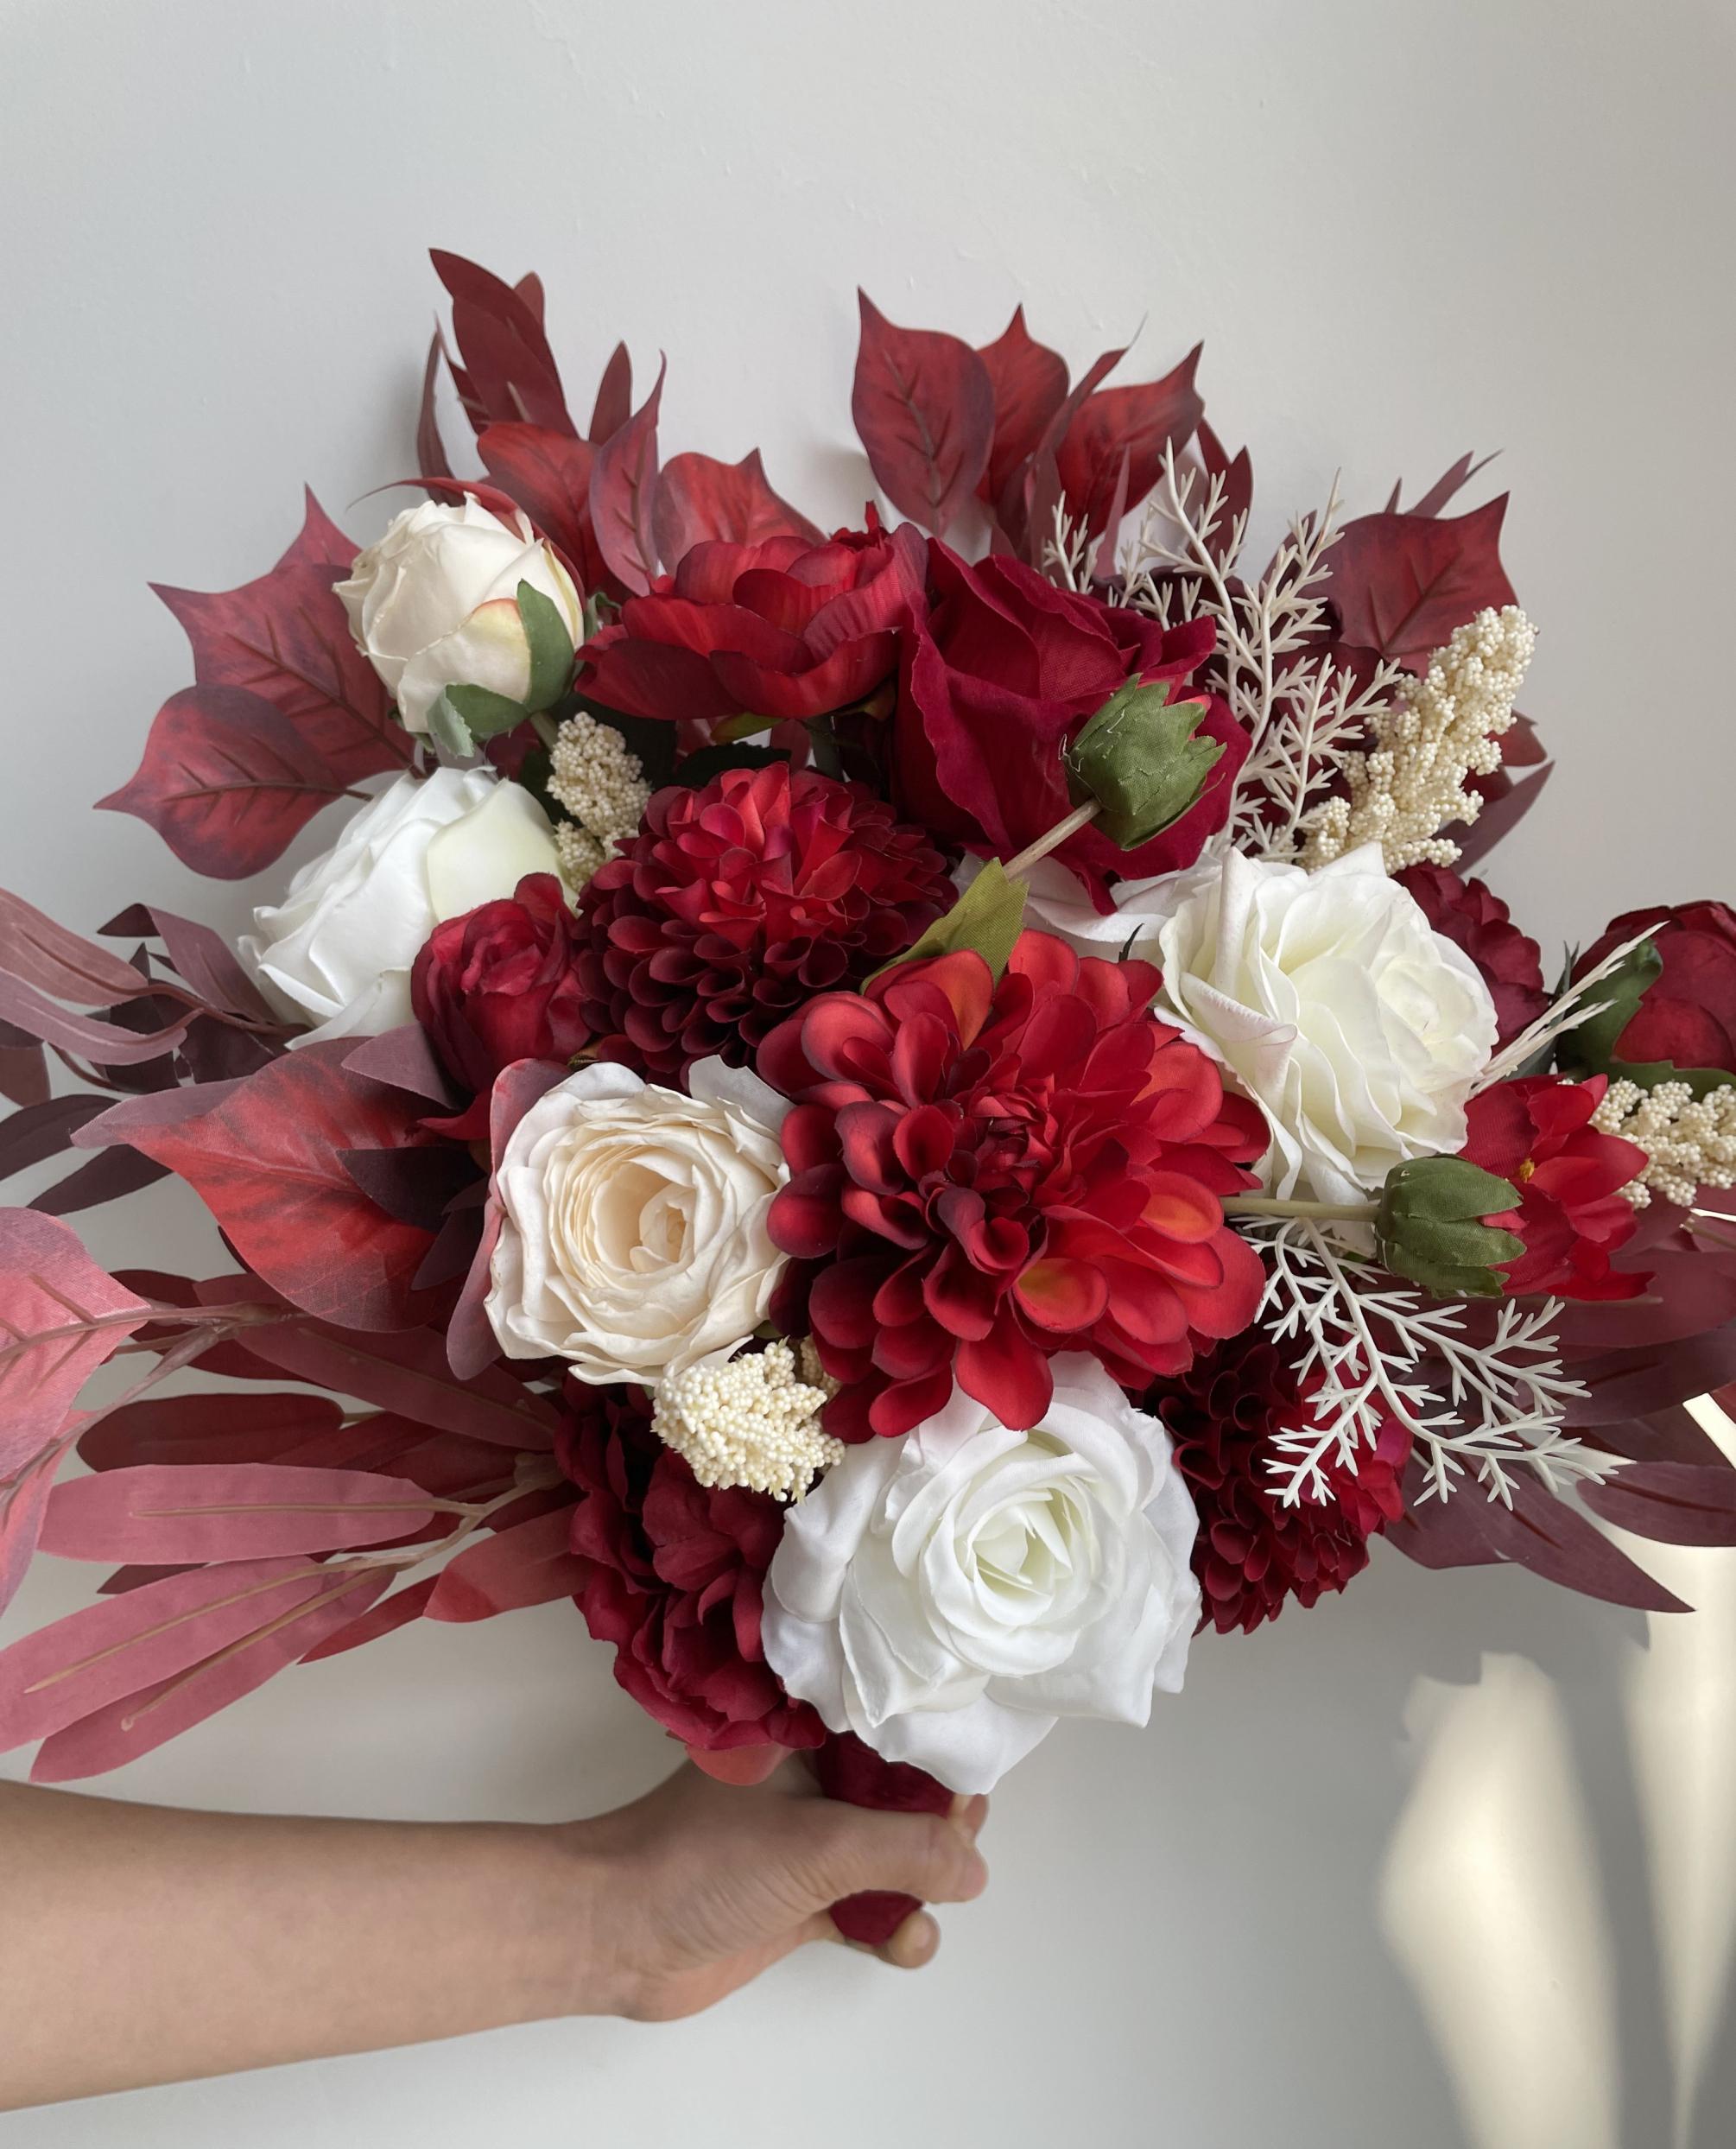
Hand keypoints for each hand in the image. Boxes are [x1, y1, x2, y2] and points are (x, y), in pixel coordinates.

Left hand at [569, 1754, 990, 2020]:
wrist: (617, 1934)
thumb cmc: (702, 1860)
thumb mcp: (818, 1844)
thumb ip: (904, 1852)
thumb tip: (974, 1869)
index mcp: (808, 1735)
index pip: (893, 1727)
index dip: (940, 1752)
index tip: (973, 1785)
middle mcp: (814, 1781)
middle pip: (905, 1796)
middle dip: (942, 1828)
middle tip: (957, 1852)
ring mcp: (808, 1844)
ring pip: (894, 1856)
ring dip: (924, 1885)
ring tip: (925, 1907)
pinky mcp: (803, 1902)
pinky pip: (872, 1908)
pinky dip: (896, 1927)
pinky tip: (902, 1943)